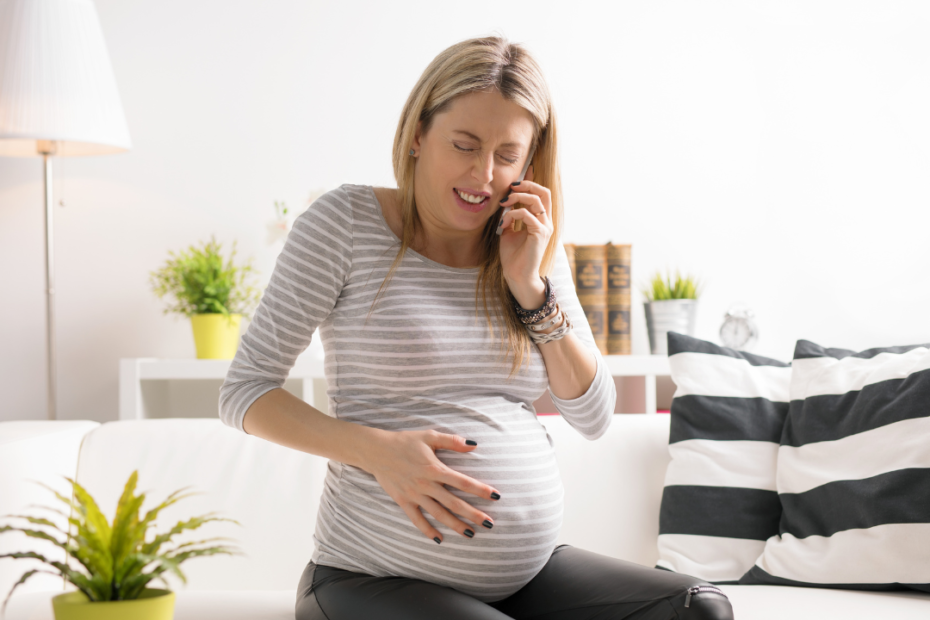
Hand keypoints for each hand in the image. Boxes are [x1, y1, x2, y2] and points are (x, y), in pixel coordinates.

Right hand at [359, 429, 499, 541]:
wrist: (376, 451)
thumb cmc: (405, 441)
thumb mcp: (429, 436)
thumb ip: (452, 441)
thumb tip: (474, 445)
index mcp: (435, 468)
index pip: (463, 482)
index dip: (480, 490)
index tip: (496, 496)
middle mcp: (426, 484)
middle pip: (454, 503)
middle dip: (473, 514)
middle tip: (489, 524)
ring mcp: (414, 495)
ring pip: (439, 514)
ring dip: (455, 525)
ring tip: (470, 534)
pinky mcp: (403, 501)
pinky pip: (417, 520)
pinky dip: (428, 531)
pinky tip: (439, 540)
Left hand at [498, 165, 552, 301]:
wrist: (517, 276)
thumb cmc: (513, 256)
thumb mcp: (509, 231)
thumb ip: (511, 216)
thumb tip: (507, 203)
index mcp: (541, 220)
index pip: (541, 194)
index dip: (532, 181)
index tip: (524, 170)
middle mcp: (546, 221)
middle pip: (544, 192)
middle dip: (527, 184)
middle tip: (511, 186)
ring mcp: (545, 227)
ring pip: (536, 200)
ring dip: (517, 197)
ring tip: (504, 203)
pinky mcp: (540, 234)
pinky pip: (527, 214)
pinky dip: (513, 214)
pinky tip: (504, 222)